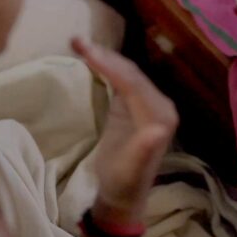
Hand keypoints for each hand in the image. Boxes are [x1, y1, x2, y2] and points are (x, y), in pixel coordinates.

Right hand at [72, 38, 177, 222]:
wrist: (123, 196)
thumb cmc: (125, 183)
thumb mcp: (132, 170)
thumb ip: (144, 150)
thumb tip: (156, 130)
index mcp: (160, 116)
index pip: (133, 83)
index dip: (109, 64)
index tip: (84, 49)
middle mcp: (160, 105)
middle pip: (131, 73)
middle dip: (104, 55)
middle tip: (76, 40)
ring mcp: (148, 104)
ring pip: (126, 73)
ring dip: (104, 58)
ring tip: (79, 43)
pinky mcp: (136, 107)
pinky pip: (122, 81)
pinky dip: (106, 68)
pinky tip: (91, 58)